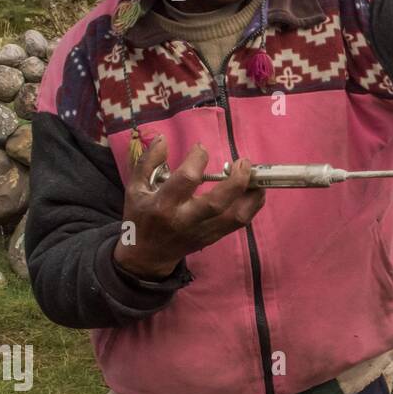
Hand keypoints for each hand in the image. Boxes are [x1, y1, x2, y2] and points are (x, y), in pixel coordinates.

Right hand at [113, 134, 266, 279]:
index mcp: (163, 205)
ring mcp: (202, 231)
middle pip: (217, 202)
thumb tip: (162, 138)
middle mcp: (185, 220)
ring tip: (257, 177)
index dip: (198, 159)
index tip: (201, 148)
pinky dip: (252, 206)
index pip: (187, 179)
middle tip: (243, 162)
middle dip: (236, 180)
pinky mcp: (213, 238)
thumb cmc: (141, 216)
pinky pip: (239, 223)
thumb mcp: (135, 188)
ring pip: (235, 216)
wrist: (146, 255)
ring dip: (252, 195)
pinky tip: (255, 191)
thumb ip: (148, 162)